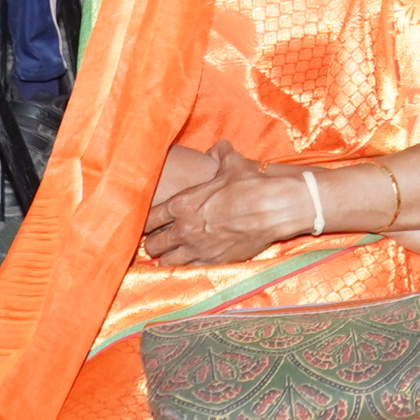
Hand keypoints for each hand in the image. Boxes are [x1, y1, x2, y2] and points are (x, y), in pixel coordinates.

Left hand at [141, 150, 314, 264]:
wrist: (273, 209)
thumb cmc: (251, 184)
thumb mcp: (232, 163)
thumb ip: (219, 154)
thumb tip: (218, 148)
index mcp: (182, 204)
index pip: (149, 218)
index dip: (146, 222)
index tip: (149, 223)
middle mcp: (184, 229)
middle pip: (153, 245)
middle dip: (154, 243)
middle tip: (160, 241)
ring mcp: (198, 248)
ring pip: (167, 261)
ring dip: (168, 257)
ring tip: (173, 253)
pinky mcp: (214, 262)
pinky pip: (189, 270)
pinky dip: (187, 267)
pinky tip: (191, 262)